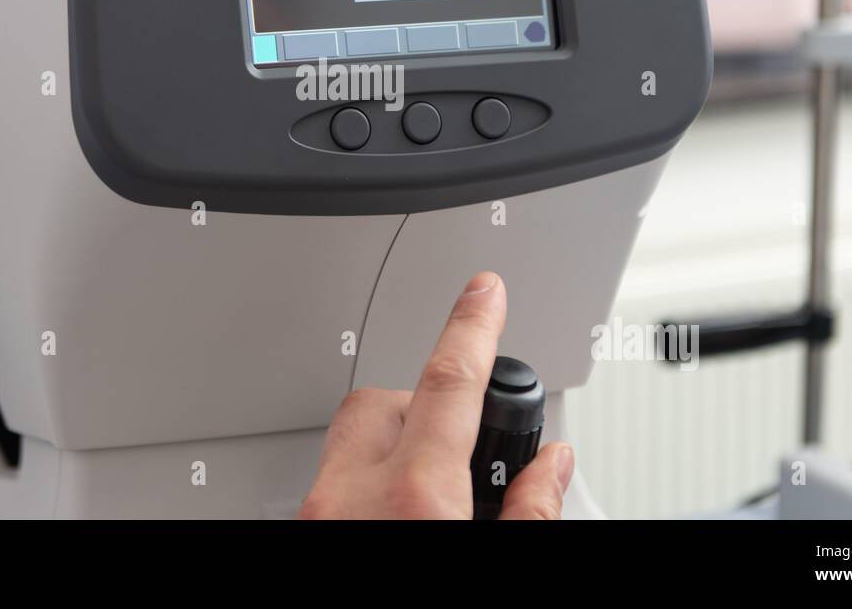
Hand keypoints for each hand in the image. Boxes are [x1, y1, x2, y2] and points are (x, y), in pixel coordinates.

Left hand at [299, 271, 573, 518]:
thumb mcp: (507, 559)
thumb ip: (528, 510)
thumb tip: (550, 464)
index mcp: (416, 501)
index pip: (450, 381)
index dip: (471, 326)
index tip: (483, 290)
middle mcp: (352, 499)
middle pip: (382, 404)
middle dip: (423, 411)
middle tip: (458, 460)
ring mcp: (318, 514)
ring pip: (347, 441)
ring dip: (390, 452)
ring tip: (425, 498)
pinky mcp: (301, 529)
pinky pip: (330, 479)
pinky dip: (365, 484)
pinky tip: (392, 515)